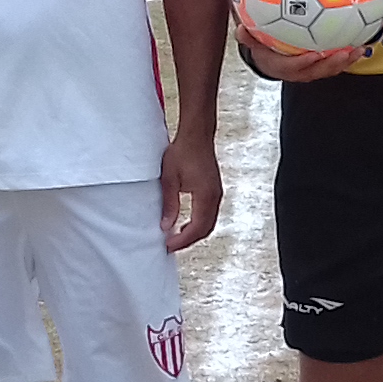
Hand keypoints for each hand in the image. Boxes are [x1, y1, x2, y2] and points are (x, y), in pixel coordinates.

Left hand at [160, 129, 222, 253]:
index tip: (168, 246)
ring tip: (176, 237)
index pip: (196, 228)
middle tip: (171, 245)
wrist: (196, 135)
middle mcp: (215, 197)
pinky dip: (198, 223)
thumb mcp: (169, 180)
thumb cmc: (183, 152)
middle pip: (206, 229)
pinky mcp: (214, 189)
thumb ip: (169, 205)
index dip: (182, 240)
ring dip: (194, 232)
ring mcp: (217, 193)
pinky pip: (209, 213)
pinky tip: (186, 223)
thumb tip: (166, 226)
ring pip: (209, 222)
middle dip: (189, 240)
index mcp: (205, 196)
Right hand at [236, 28, 361, 83]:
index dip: (304, 62)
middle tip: (345, 52)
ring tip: (359, 49)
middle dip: (332, 63)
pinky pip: (336, 63)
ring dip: (346, 61)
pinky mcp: (322, 67)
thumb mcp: (253, 44)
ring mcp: (313, 71)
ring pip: (330, 69)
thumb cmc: (264, 50)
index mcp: (283, 68)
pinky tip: (360, 44)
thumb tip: (240, 29)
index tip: (314, 54)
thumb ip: (248, 38)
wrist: (272, 62)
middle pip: (318, 71)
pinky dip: (348, 56)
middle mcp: (300, 73)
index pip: (294, 67)